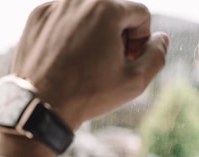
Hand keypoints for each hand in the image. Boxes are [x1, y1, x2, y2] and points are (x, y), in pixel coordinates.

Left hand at [12, 0, 168, 129]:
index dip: (142, 40)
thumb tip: (161, 39)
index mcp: (106, 8)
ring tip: (88, 64)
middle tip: (111, 64)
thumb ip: (157, 56)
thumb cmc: (88, 94)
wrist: (40, 105)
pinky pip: (65, 19)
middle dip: (119, 35)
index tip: (129, 61)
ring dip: (95, 34)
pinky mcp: (37, 17)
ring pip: (88, 14)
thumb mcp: (135, 81)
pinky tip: (68, 60)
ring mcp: (55, 6)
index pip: (140, 13)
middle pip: (114, 11)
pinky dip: (71, 35)